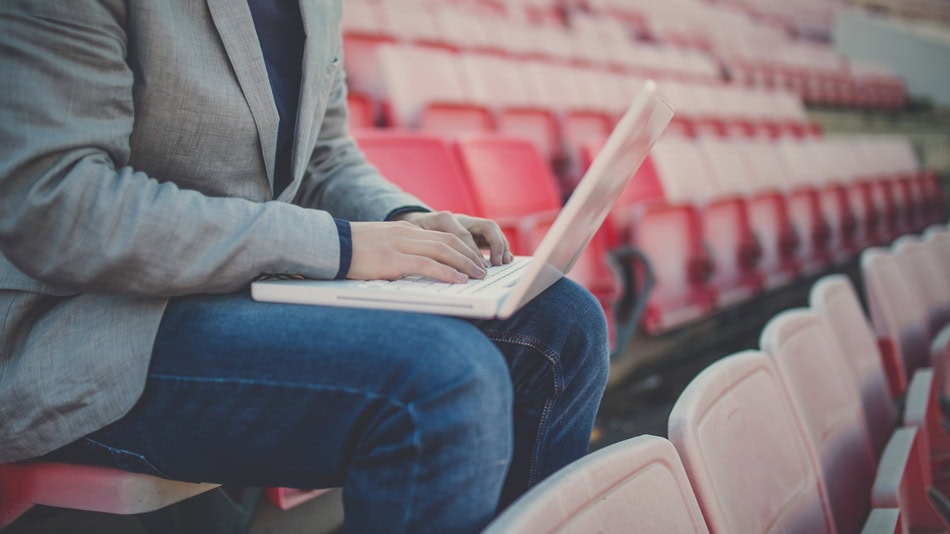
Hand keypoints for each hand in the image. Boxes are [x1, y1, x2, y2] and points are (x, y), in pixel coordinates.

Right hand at [346, 212, 511, 283]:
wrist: (330, 245)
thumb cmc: (352, 251)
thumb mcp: (382, 247)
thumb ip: (401, 253)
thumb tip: (417, 270)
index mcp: (406, 231)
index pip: (443, 235)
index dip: (463, 247)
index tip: (475, 259)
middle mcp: (407, 234)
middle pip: (449, 241)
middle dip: (470, 255)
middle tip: (483, 269)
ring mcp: (401, 245)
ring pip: (443, 251)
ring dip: (465, 264)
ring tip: (478, 275)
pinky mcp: (393, 259)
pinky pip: (427, 265)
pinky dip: (447, 272)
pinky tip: (459, 280)